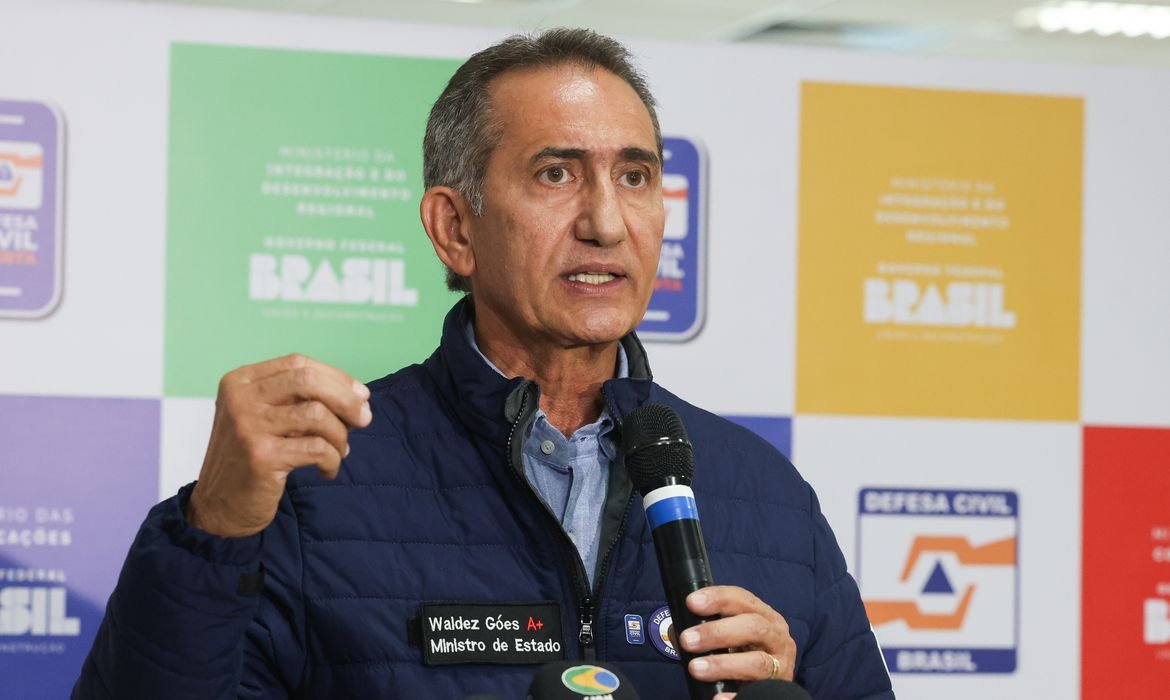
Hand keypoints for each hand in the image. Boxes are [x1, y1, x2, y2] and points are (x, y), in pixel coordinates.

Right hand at [186, 354, 371, 537]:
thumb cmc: (251, 459)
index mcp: (240, 381)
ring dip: (340, 435)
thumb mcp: (267, 418)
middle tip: (364, 419)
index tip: (360, 395)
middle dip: (346, 399)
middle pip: (308, 381)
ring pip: (317, 414)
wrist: (219, 507)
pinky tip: (328, 470)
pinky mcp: (261, 456)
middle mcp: (240, 398)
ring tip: (339, 452)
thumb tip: (358, 396)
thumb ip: (300, 401)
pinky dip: (332, 459)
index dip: (336, 377)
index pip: (298, 364)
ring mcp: (248, 426)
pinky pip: (316, 448)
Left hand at [678, 585, 796, 698]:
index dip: (718, 598)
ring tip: (695, 668)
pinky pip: (758, 693)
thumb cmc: (743, 652)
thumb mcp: (729, 635)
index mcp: (765, 616)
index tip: (691, 602)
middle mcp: (777, 637)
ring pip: (757, 662)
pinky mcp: (777, 689)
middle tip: (687, 640)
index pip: (743, 599)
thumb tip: (676, 631)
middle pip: (753, 627)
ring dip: (723, 664)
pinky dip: (736, 696)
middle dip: (717, 632)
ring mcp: (781, 665)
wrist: (765, 682)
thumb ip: (705, 629)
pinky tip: (717, 698)